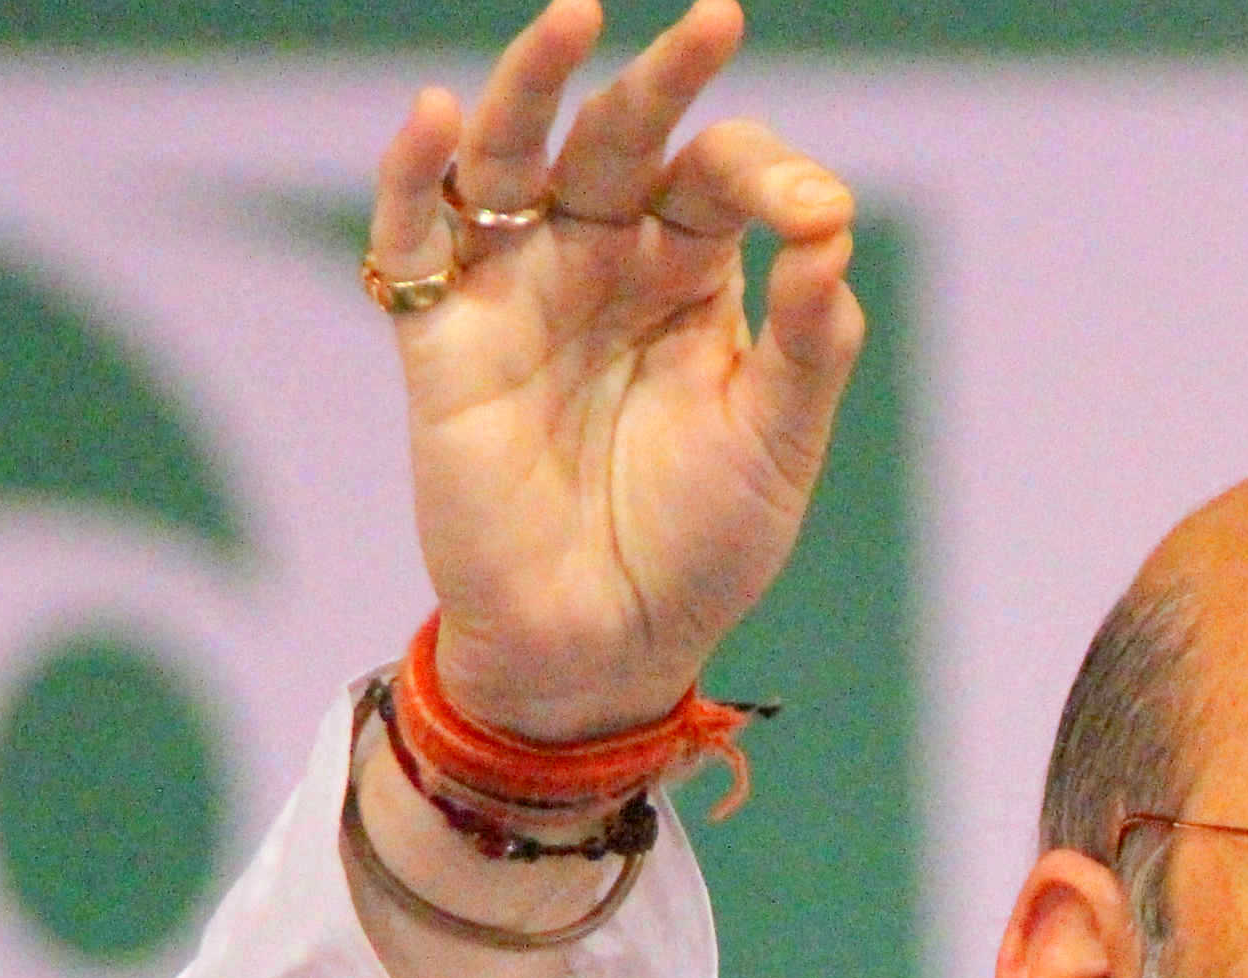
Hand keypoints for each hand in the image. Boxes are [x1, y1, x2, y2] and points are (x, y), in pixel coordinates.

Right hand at [365, 0, 863, 740]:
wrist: (607, 644)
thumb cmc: (700, 547)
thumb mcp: (778, 445)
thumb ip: (809, 344)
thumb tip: (835, 236)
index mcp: (693, 276)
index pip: (724, 178)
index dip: (771, 176)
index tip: (816, 218)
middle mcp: (602, 260)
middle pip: (622, 139)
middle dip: (664, 80)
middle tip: (715, 20)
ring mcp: (518, 288)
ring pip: (510, 155)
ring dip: (533, 82)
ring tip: (575, 18)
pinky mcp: (443, 336)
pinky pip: (414, 235)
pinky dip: (412, 172)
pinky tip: (433, 114)